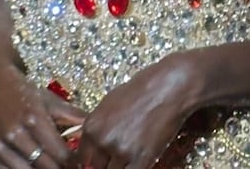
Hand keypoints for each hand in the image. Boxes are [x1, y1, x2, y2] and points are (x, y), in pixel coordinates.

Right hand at [0, 66, 84, 168]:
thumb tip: (93, 127)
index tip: (80, 165)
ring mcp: (0, 143)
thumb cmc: (26, 92)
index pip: (58, 151)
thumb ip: (72, 115)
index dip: (72, 163)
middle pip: (43, 164)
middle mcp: (15, 132)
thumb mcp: (50, 100)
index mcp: (34, 118)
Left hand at [79, 54, 200, 168]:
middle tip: (117, 158)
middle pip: (96, 167)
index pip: (82, 157)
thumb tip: (93, 143)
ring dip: (121, 167)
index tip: (100, 161)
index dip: (91, 161)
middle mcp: (102, 141)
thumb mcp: (107, 104)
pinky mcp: (141, 159)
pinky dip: (134, 168)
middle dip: (106, 164)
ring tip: (130, 156)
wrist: (166, 88)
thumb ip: (97, 127)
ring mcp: (121, 151)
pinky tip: (140, 160)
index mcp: (91, 127)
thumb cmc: (140, 91)